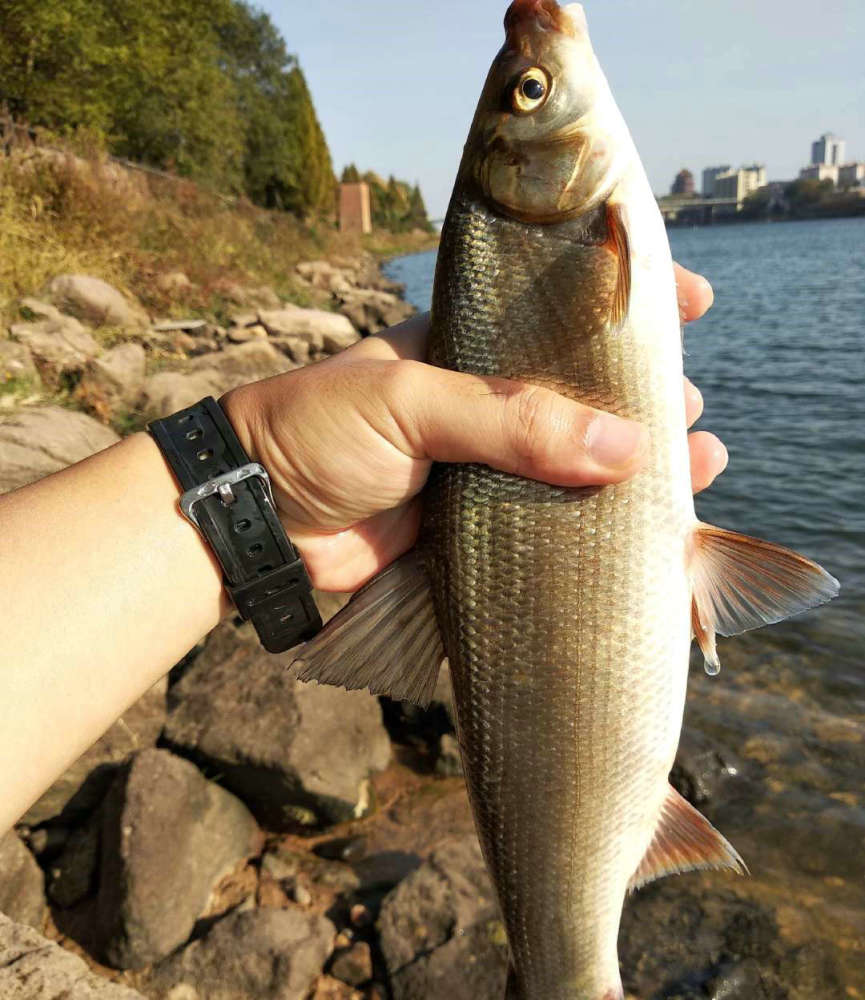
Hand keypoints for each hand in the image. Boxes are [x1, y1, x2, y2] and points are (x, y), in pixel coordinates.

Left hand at [223, 264, 722, 590]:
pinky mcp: (479, 526)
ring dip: (638, 464)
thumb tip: (623, 445)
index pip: (556, 313)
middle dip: (643, 395)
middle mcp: (481, 402)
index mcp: (464, 347)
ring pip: (578, 462)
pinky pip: (552, 523)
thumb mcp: (408, 404)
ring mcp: (483, 467)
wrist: (257, 521)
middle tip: (690, 405)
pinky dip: (598, 525)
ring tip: (697, 465)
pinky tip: (649, 528)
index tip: (689, 301)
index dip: (621, 303)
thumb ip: (507, 419)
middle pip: (581, 393)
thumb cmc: (315, 433)